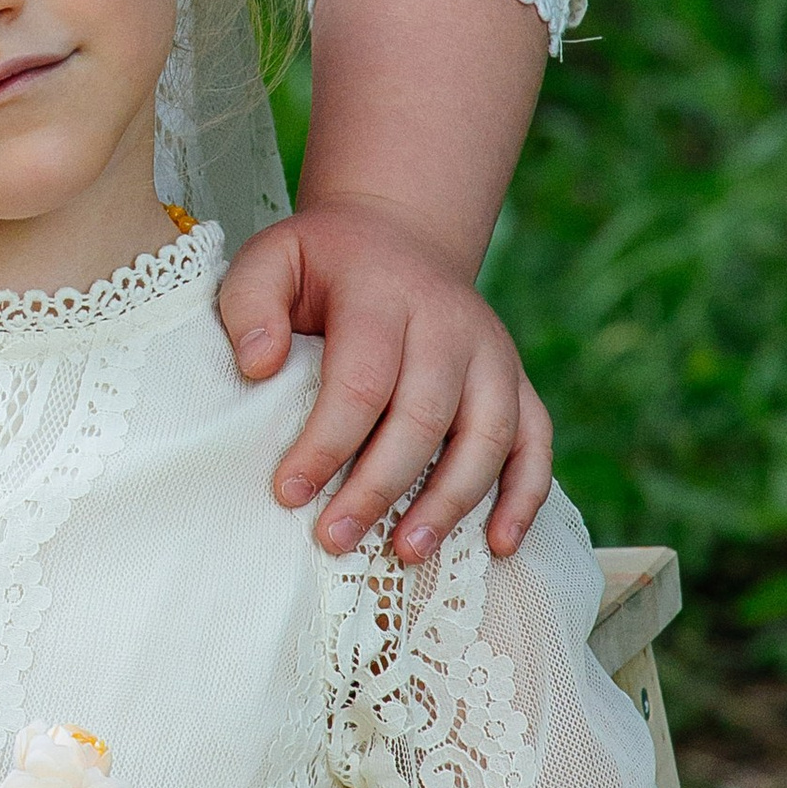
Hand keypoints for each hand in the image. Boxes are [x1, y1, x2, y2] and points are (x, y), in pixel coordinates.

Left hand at [220, 198, 551, 560]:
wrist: (399, 235)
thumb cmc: (323, 264)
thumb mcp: (272, 259)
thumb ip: (251, 303)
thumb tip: (258, 365)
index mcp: (385, 292)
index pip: (362, 378)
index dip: (327, 442)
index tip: (289, 493)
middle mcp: (450, 322)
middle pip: (424, 416)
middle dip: (378, 486)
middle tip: (334, 538)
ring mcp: (493, 353)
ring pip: (487, 437)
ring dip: (448, 502)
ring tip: (405, 552)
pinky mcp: (517, 381)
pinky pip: (535, 443)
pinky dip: (524, 496)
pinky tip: (498, 545)